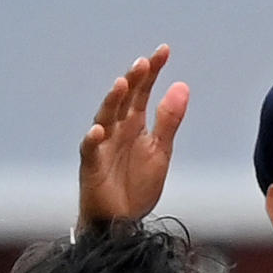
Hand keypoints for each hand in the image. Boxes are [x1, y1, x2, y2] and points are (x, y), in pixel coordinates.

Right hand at [78, 44, 188, 228]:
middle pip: (125, 100)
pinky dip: (93, 140)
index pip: (144, 91)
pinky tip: (99, 130)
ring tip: (122, 84)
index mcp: (135, 124)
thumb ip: (169, 120)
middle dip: (133, 81)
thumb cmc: (137, 185)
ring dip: (113, 102)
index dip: (152, 71)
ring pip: (105, 118)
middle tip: (143, 62)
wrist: (122, 222)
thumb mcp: (160, 151)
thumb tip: (182, 85)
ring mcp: (102, 146)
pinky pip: (90, 150)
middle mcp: (116, 129)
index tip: (164, 50)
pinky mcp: (91, 166)